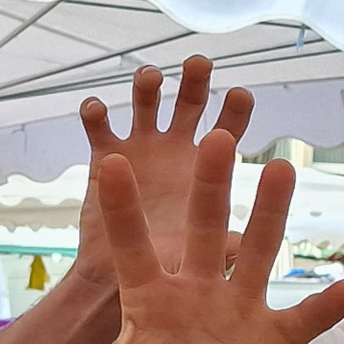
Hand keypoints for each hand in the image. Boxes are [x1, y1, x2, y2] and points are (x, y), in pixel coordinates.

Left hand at [28, 135, 343, 343]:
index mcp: (151, 303)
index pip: (133, 249)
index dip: (123, 211)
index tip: (110, 162)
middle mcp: (197, 294)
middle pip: (206, 234)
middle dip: (210, 188)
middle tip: (216, 139)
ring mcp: (240, 312)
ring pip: (259, 254)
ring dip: (271, 216)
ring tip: (282, 170)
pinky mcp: (278, 341)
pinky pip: (307, 318)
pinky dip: (327, 305)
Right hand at [70, 60, 256, 288]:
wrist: (121, 278)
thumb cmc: (169, 264)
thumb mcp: (203, 259)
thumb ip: (225, 248)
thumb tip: (248, 244)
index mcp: (207, 163)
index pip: (228, 125)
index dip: (235, 109)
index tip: (239, 96)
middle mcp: (176, 146)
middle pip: (190, 100)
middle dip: (195, 80)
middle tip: (198, 66)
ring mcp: (140, 146)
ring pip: (146, 102)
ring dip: (148, 86)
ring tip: (151, 80)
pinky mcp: (104, 155)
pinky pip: (99, 125)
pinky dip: (96, 113)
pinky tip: (96, 110)